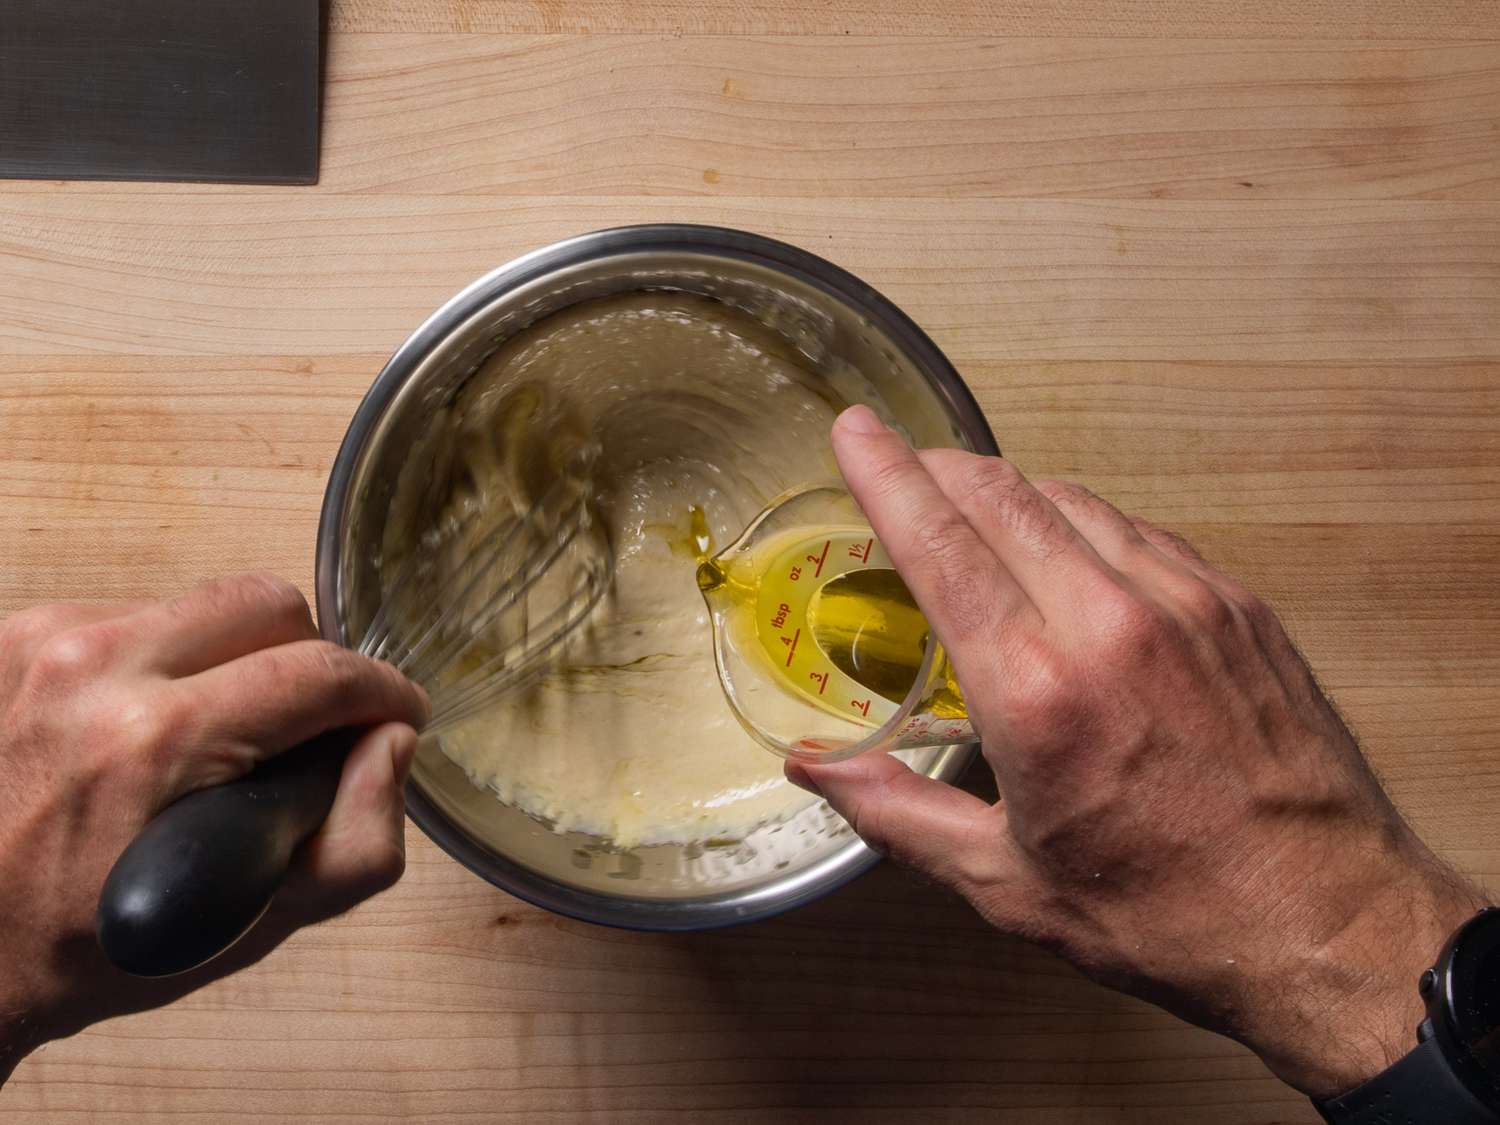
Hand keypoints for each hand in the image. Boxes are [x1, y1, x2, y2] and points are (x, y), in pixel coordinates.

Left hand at [0, 574, 428, 1081]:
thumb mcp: (257, 927)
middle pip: (269, 604)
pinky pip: (143, 615)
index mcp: (156, 739)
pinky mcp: (18, 635)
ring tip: (226, 731)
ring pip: (207, 605)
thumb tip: (392, 742)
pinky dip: (175, 662)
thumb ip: (359, 840)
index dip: (382, 691)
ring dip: (240, 659)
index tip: (397, 715)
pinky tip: (160, 724)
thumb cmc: (104, 946)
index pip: (320, 671)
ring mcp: (47, 642)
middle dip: (312, 662)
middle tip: (313, 725)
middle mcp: (94, 666)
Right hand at [790, 405, 1488, 1099]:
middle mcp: (1109, 623)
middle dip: (939, 466)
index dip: (886, 477)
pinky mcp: (1237, 605)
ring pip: (1073, 500)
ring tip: (975, 506)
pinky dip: (1082, 520)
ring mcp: (1185, 602)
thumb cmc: (1165, 913)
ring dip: (1009, 490)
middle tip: (902, 462)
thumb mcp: (1008, 883)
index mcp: (1038, 691)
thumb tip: (811, 767)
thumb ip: (899, 813)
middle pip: (1003, 496)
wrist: (1327, 921)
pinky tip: (1068, 548)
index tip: (854, 430)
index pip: (942, 546)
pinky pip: (1138, 530)